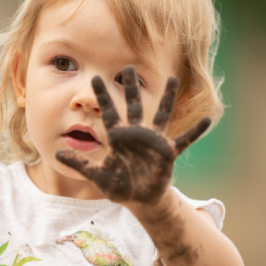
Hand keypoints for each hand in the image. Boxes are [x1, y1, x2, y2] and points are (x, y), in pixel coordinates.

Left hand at [55, 67, 210, 206]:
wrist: (140, 199)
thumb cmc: (119, 185)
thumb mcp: (96, 174)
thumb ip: (79, 164)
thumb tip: (57, 154)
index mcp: (118, 137)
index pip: (108, 112)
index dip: (101, 95)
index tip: (94, 77)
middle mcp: (137, 134)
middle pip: (134, 105)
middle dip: (132, 86)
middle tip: (128, 66)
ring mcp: (154, 142)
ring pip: (161, 114)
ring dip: (167, 98)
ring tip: (173, 79)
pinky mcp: (168, 153)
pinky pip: (184, 140)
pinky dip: (195, 131)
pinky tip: (208, 120)